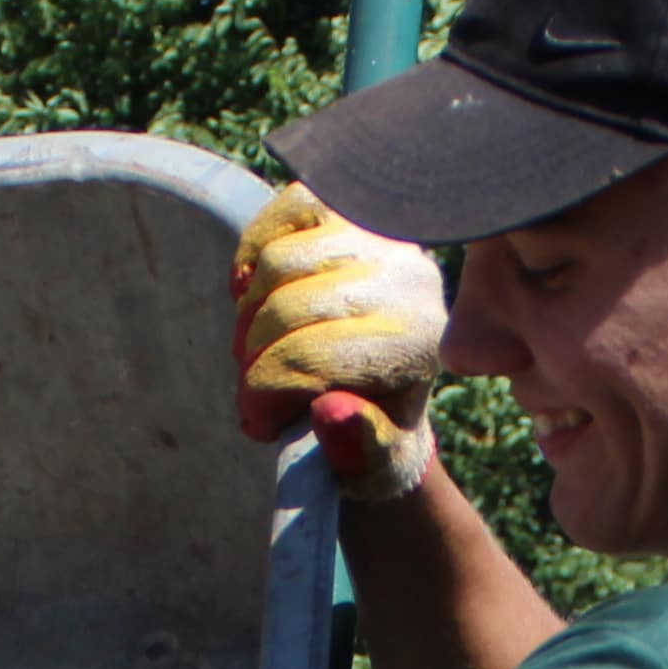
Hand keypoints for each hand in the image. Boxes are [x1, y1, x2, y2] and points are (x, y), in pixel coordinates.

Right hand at [237, 181, 445, 499]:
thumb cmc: (373, 431)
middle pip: (287, 309)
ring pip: (276, 265)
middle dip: (254, 360)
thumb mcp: (372, 462)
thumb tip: (331, 412)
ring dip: (250, 315)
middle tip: (255, 392)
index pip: (312, 357)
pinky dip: (253, 254)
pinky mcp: (352, 206)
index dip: (265, 394)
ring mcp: (381, 235)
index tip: (258, 423)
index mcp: (417, 346)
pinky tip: (253, 293)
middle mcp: (410, 279)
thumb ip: (357, 448)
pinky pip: (284, 212)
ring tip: (258, 350)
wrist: (387, 383)